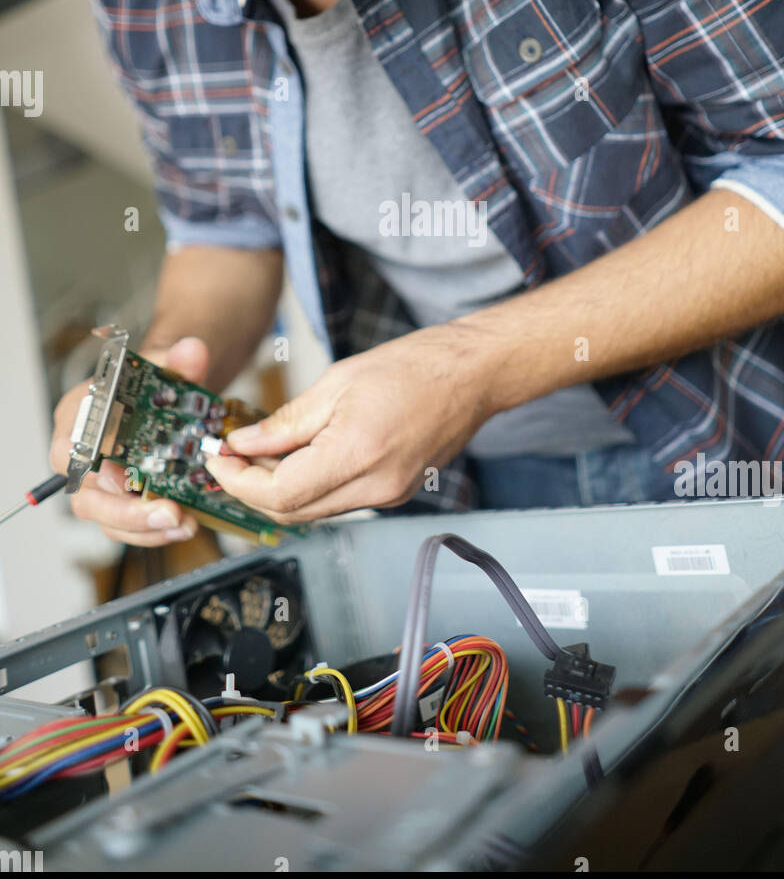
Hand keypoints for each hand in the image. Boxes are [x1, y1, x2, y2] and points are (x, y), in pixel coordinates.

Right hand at [50, 337, 207, 545]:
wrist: (169, 396)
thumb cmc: (153, 382)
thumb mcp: (166, 365)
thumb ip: (178, 359)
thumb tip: (193, 351)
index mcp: (79, 417)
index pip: (66, 451)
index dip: (89, 470)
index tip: (122, 478)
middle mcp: (81, 456)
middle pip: (86, 497)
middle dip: (125, 512)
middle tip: (167, 511)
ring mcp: (101, 484)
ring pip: (108, 519)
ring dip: (145, 528)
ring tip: (184, 523)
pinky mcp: (123, 502)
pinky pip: (130, 527)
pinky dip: (155, 531)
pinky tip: (186, 524)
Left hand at [203, 323, 494, 522]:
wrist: (471, 375)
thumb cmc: (415, 367)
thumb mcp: (337, 382)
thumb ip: (286, 422)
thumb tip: (244, 444)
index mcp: (356, 454)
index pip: (278, 493)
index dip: (238, 481)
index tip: (218, 460)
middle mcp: (374, 487)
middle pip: (291, 512)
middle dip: (251, 490)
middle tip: (230, 459)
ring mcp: (387, 496)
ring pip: (313, 511)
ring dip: (279, 490)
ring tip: (261, 454)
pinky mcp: (394, 494)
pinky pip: (338, 502)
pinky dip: (310, 486)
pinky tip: (300, 458)